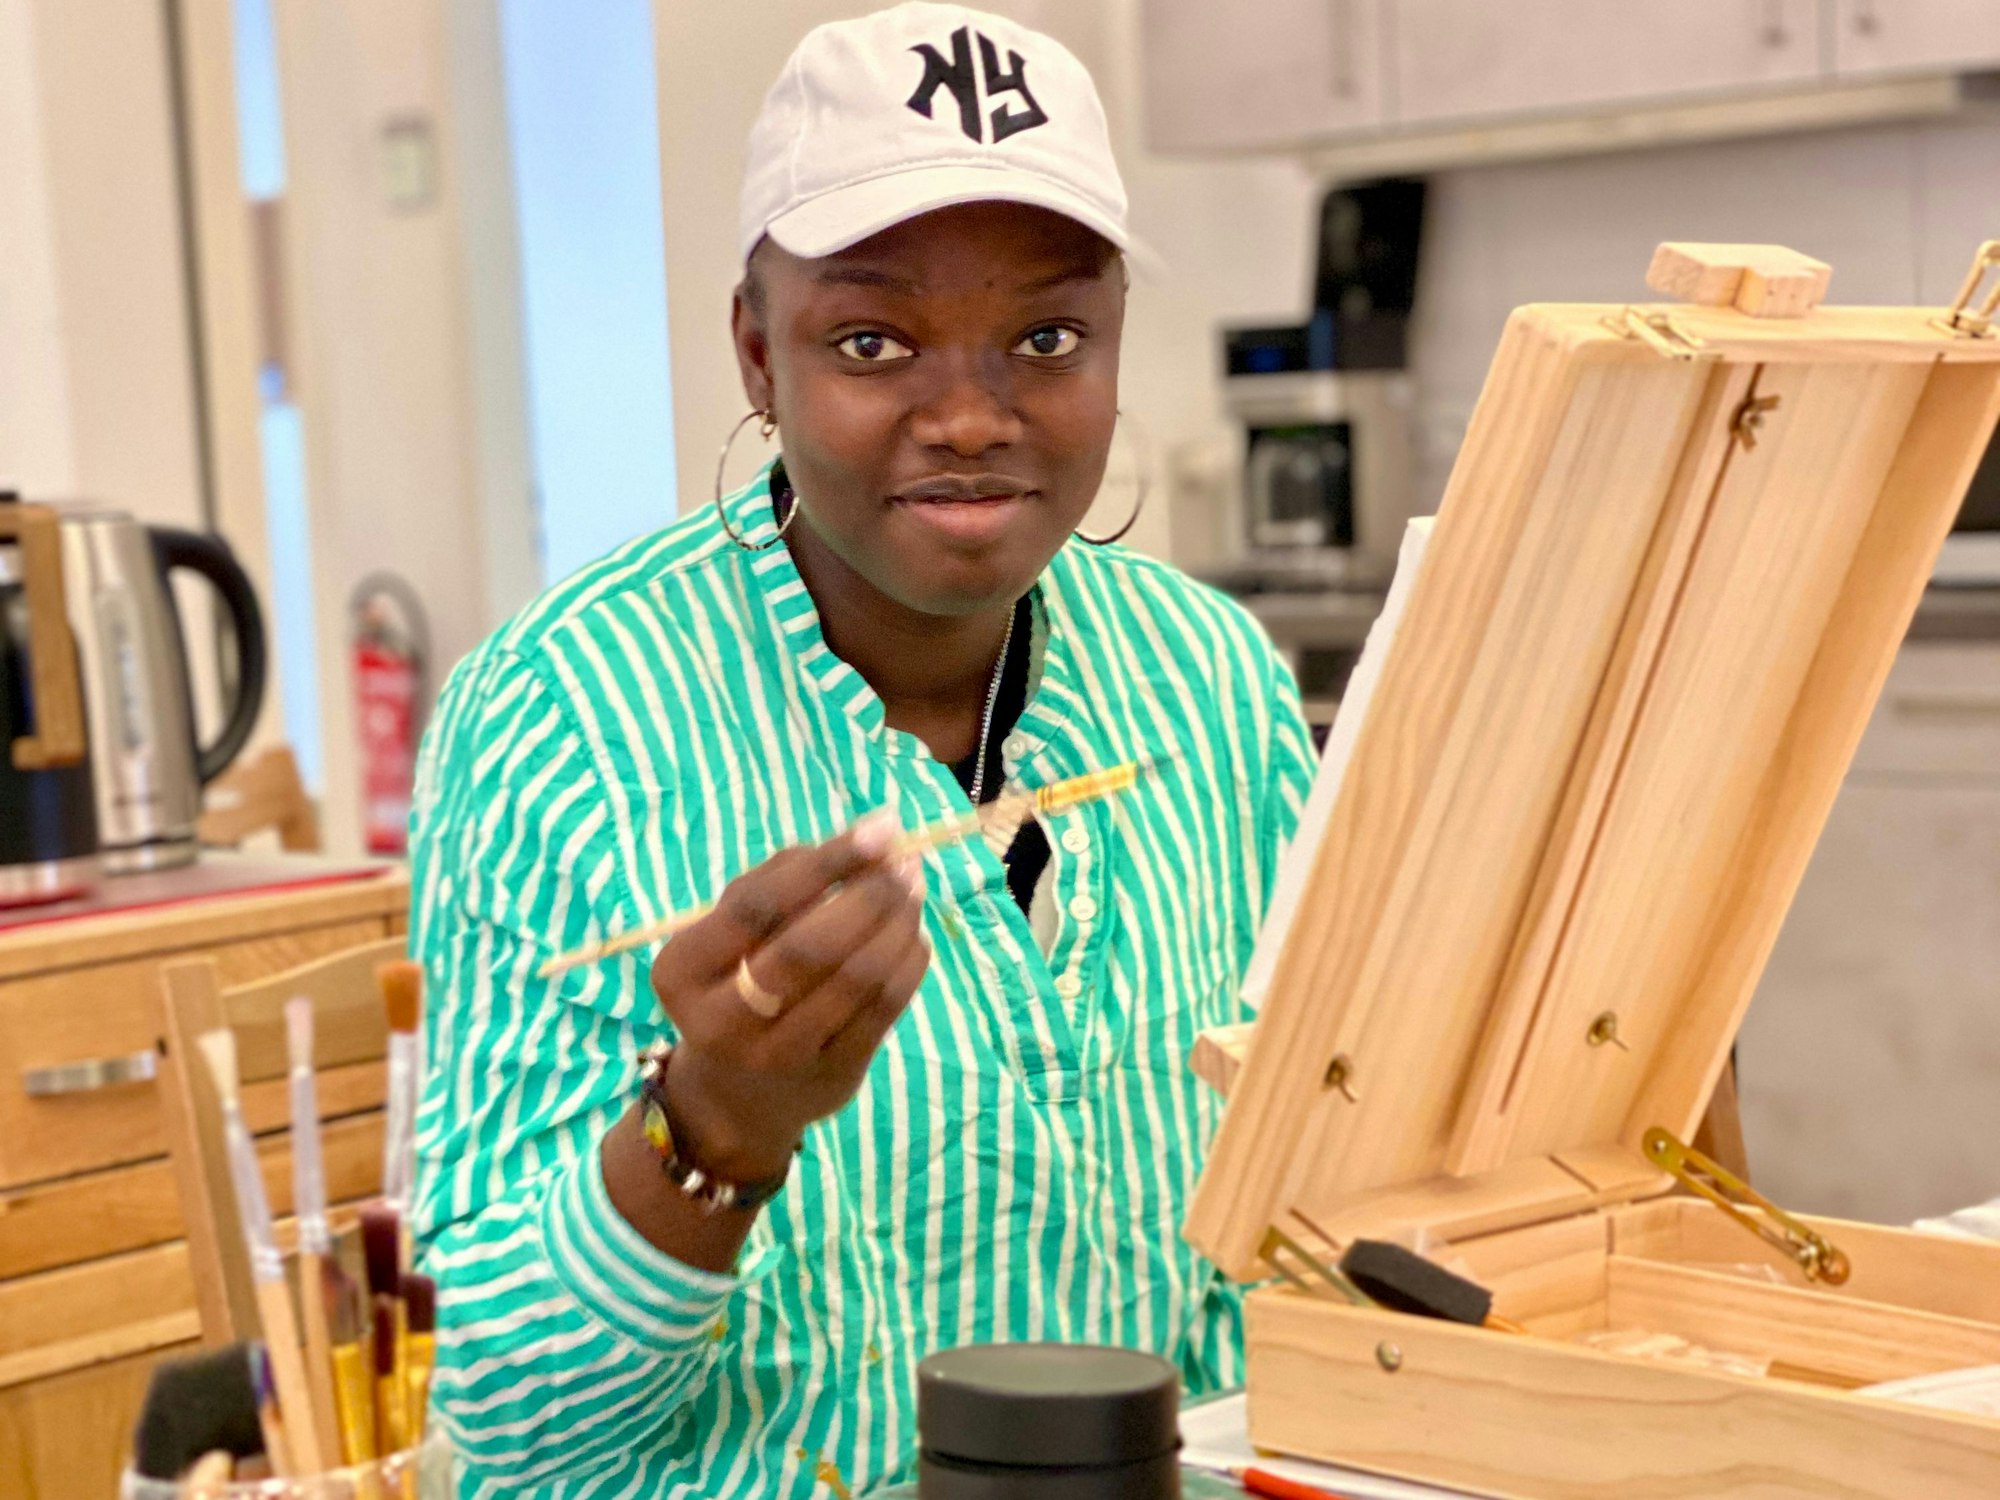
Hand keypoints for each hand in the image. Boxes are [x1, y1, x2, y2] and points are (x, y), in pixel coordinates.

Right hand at [647, 810, 928, 1181]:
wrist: (733, 1100)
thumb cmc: (732, 987)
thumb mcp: (728, 935)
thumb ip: (781, 880)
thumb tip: (868, 838)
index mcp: (682, 972)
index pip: (757, 908)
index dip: (825, 864)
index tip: (879, 829)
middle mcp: (723, 1022)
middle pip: (810, 948)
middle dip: (869, 896)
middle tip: (904, 864)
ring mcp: (780, 1057)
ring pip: (857, 979)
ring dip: (898, 924)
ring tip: (913, 891)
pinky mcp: (832, 1077)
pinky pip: (884, 1009)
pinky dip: (908, 962)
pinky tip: (914, 935)